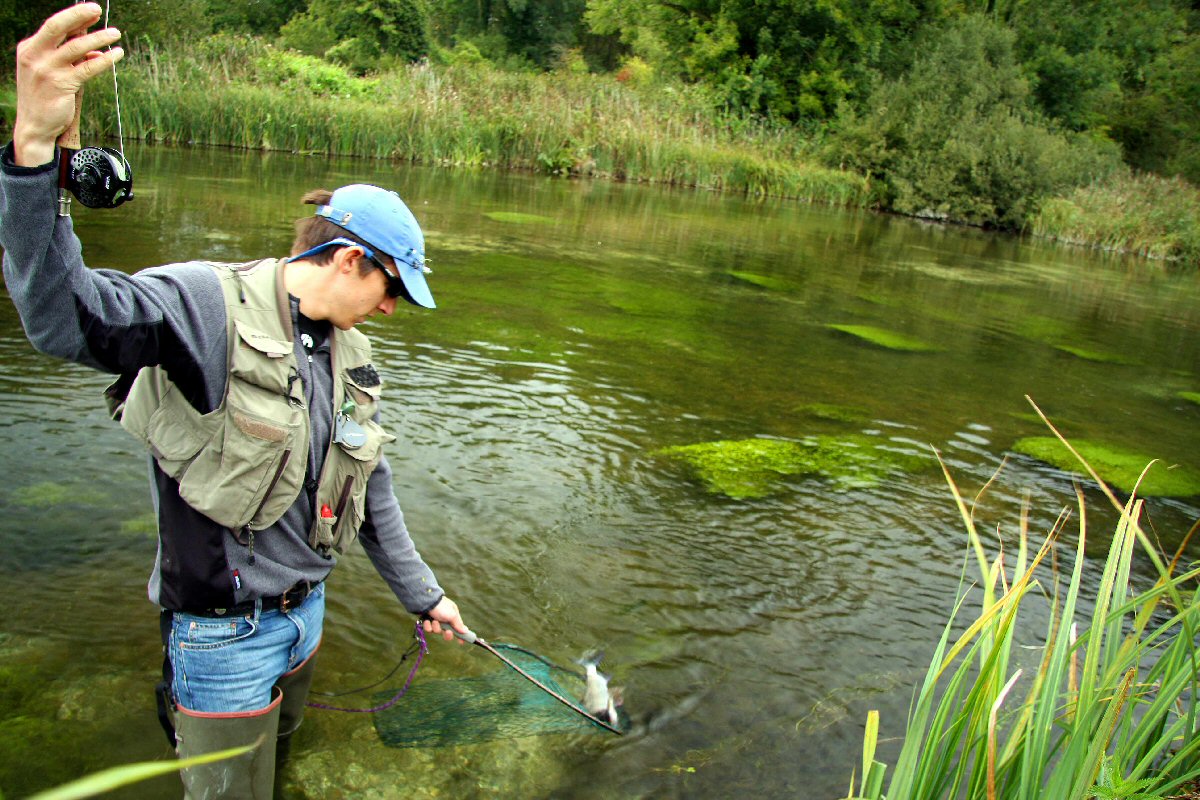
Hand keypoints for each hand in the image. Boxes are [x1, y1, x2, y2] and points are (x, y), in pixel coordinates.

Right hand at [13, 3, 123, 166]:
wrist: (35, 126)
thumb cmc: (45, 98)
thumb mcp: (51, 72)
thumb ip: (68, 59)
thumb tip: (94, 48)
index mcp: (29, 49)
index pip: (53, 26)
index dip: (73, 16)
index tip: (90, 10)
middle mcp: (35, 56)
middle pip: (58, 27)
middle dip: (79, 15)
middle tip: (97, 9)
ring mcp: (47, 70)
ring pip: (76, 47)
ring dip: (98, 38)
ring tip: (115, 33)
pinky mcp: (61, 85)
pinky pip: (88, 68)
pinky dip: (104, 59)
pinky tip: (116, 54)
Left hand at [420, 596, 470, 643]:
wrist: (425, 601)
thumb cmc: (441, 607)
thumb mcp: (452, 615)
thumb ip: (458, 624)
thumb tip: (466, 631)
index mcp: (453, 615)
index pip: (458, 627)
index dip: (460, 635)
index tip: (461, 642)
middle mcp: (445, 618)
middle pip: (447, 632)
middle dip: (447, 634)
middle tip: (447, 632)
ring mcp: (436, 620)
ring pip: (437, 631)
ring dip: (436, 627)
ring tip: (434, 620)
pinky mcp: (427, 621)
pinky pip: (429, 629)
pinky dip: (428, 626)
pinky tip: (427, 620)